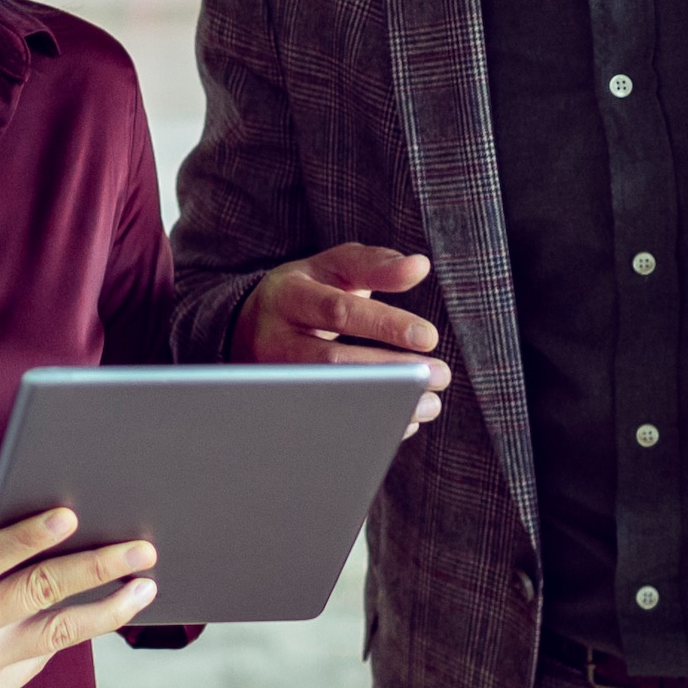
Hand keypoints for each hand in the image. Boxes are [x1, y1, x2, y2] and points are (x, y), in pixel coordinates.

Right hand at [0, 506, 162, 687]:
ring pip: (56, 636)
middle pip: (39, 594)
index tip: (70, 515)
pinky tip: (97, 610)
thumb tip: (20, 529)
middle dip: (96, 567)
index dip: (28, 537)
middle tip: (141, 549)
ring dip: (107, 609)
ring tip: (146, 587)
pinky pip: (38, 659)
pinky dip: (67, 632)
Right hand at [240, 242, 450, 434]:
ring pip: (330, 397)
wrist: (247, 328)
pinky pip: (327, 422)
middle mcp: (275, 340)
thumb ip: (374, 264)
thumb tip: (420, 266)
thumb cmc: (305, 293)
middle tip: (440, 373)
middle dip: (391, 369)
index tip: (429, 337)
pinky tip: (406, 417)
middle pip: (333, 361)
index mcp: (287, 296)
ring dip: (387, 403)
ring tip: (431, 401)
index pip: (338, 310)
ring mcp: (275, 379)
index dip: (384, 324)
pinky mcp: (283, 406)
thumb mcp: (331, 268)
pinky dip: (371, 424)